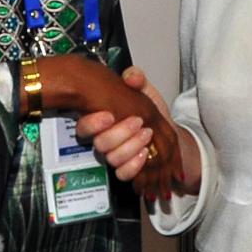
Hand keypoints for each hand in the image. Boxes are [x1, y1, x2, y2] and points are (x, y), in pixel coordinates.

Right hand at [43, 57, 182, 199]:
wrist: (167, 133)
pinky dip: (134, 165)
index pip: (84, 126)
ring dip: (130, 146)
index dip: (92, 123)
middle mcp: (105, 141)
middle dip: (120, 133)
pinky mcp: (126, 171)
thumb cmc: (150, 113)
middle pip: (99, 143)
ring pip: (112, 158)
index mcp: (102, 121)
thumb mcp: (144, 91)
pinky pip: (123, 174)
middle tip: (138, 122)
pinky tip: (144, 154)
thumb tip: (130, 76)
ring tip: (147, 134)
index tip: (109, 116)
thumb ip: (136, 79)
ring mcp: (114, 157)